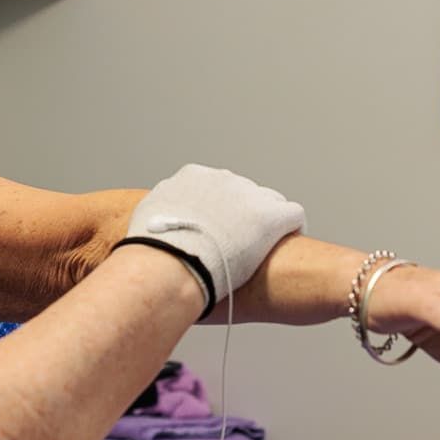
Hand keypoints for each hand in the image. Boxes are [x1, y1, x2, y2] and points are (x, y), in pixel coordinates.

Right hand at [128, 165, 306, 307]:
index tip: (218, 229)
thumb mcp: (147, 221)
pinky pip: (292, 215)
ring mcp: (247, 196)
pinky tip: (289, 243)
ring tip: (266, 247)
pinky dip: (291, 228)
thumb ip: (160, 217)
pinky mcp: (270, 216)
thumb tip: (156, 231)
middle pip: (244, 192)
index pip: (216, 187)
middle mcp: (222, 180)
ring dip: (266, 222)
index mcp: (192, 176)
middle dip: (242, 215)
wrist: (169, 263)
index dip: (219, 210)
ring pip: (269, 202)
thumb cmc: (153, 252)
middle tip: (238, 244)